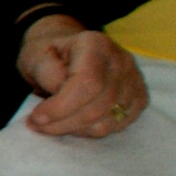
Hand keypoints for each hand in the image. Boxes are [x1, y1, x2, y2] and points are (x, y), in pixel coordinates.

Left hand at [17, 17, 146, 139]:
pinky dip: (90, 131)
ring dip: (75, 129)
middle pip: (99, 106)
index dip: (61, 107)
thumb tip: (60, 100)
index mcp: (96, 44)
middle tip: (37, 125)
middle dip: (63, 123)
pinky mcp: (139, 98)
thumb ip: (48, 76)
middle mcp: (122, 61)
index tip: (35, 118)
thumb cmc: (49, 57)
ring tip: (52, 124)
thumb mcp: (37, 59)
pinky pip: (117, 126)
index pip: (88, 83)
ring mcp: (135, 80)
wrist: (67, 54)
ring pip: (108, 121)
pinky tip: (72, 122)